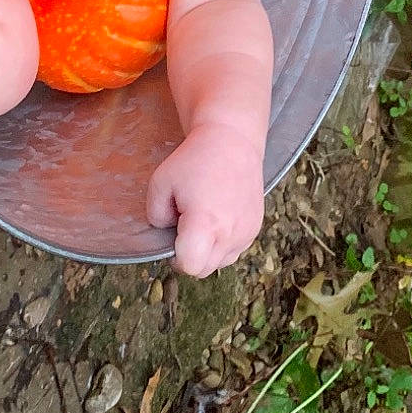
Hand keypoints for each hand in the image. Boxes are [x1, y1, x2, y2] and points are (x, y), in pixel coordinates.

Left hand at [147, 122, 264, 276]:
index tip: (174, 237)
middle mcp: (230, 232)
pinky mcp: (255, 228)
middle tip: (184, 228)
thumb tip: (167, 232)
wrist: (232, 142)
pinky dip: (223, 242)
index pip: (190, 266)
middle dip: (190, 256)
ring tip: (203, 221)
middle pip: (203, 269)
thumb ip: (156, 216)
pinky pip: (234, 249)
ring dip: (207, 251)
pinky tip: (218, 217)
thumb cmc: (194, 160)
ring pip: (220, 262)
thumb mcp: (160, 182)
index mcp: (205, 222)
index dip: (176, 257)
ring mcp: (246, 232)